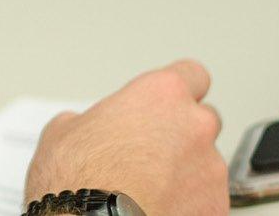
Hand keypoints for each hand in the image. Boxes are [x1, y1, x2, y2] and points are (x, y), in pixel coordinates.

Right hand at [24, 60, 227, 214]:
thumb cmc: (78, 182)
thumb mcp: (61, 133)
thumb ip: (87, 120)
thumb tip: (83, 128)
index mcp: (160, 95)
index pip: (191, 75)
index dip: (177, 91)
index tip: (166, 103)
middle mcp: (194, 126)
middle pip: (203, 120)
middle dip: (181, 134)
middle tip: (150, 153)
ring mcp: (211, 169)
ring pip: (206, 164)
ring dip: (185, 173)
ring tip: (148, 191)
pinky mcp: (218, 206)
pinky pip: (207, 200)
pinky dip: (189, 205)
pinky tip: (158, 209)